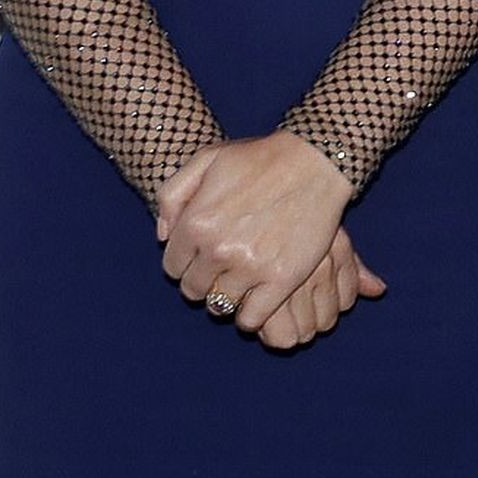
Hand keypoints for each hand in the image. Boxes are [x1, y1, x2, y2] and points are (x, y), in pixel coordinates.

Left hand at [156, 129, 383, 333]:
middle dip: (203, 280)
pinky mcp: (281, 280)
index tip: (201, 255)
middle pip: (193, 289)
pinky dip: (250, 316)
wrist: (313, 161)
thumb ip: (172, 194)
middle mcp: (219, 249)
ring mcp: (251, 267)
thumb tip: (163, 236)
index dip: (185, 261)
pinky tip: (256, 298)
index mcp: (197, 222)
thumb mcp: (207, 159)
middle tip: (221, 267)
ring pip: (220, 305)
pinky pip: (252, 318)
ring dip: (226, 296)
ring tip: (240, 279)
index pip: (172, 266)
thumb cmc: (260, 158)